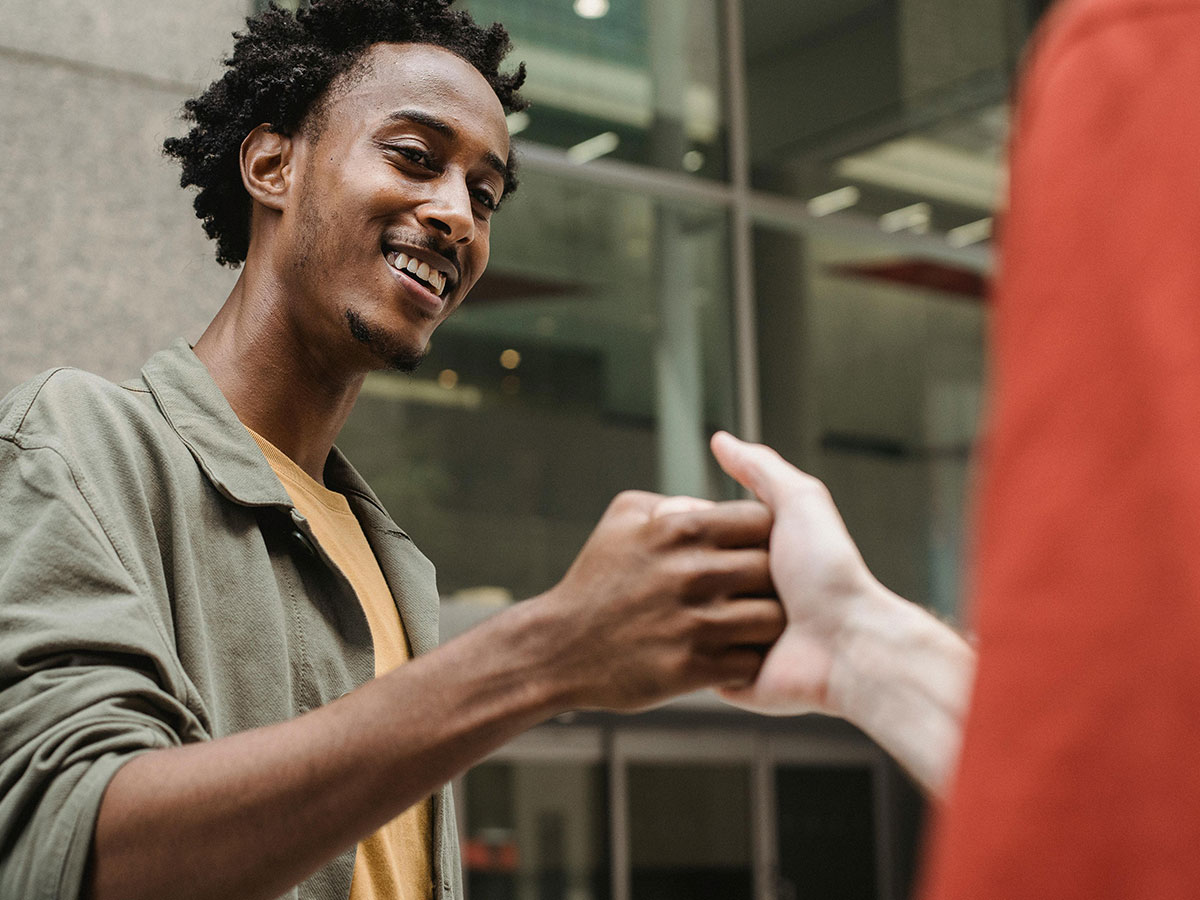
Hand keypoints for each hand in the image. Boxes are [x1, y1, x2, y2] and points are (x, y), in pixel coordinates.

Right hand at [532, 490, 783, 711]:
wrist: (559, 648)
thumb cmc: (594, 580)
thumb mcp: (623, 516)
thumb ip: (674, 503)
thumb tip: (713, 506)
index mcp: (680, 529)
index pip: (761, 518)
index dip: (765, 534)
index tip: (753, 549)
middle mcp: (692, 573)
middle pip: (773, 568)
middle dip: (770, 580)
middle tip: (750, 591)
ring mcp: (694, 624)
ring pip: (770, 619)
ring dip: (763, 624)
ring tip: (744, 625)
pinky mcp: (692, 669)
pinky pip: (750, 662)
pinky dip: (745, 661)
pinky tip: (726, 654)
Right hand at [709, 432, 878, 714]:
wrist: (851, 647)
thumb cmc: (829, 571)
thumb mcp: (799, 503)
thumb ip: (761, 469)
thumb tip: (720, 439)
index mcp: (756, 555)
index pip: (701, 532)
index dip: (699, 528)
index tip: (699, 529)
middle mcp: (744, 595)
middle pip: (693, 575)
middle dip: (705, 575)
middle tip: (726, 579)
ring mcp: (734, 638)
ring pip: (693, 617)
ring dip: (716, 617)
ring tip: (747, 617)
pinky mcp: (731, 678)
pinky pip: (701, 661)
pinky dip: (713, 654)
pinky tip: (733, 647)